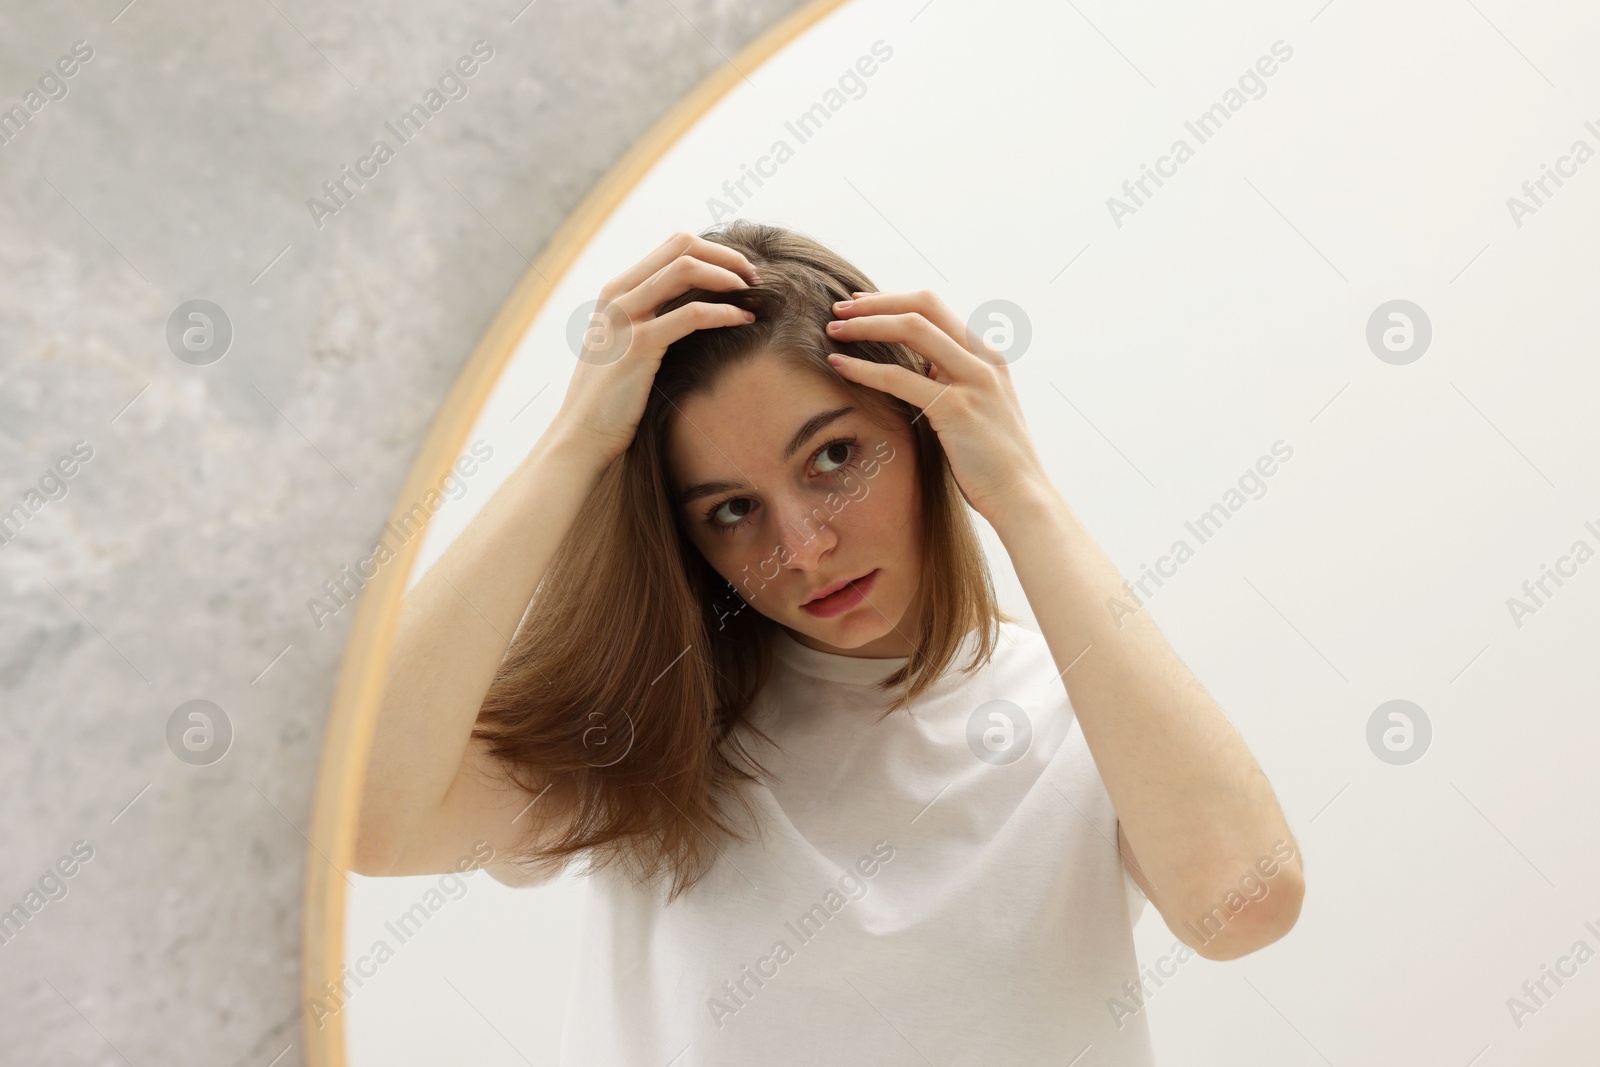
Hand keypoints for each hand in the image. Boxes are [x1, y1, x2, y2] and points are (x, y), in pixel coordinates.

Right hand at [552, 231, 759, 465]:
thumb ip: (649, 320)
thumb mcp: (624, 346)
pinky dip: (724, 313)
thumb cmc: (611, 397)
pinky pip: (691, 315)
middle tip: (755, 278)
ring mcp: (625, 317)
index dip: (716, 251)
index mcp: (617, 289)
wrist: (582, 434)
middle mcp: (618, 294)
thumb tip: (693, 308)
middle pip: (683, 246)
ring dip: (729, 278)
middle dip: (728, 256)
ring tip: (755, 295)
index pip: (674, 245)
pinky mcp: (639, 345)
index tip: (742, 272)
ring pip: (686, 270)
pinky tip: (745, 321)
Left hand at [823, 289, 1049, 523]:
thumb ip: (953, 382)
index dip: (893, 300)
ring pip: (911, 329)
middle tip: (839, 308)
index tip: (860, 305)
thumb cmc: (993, 462)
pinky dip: (864, 368)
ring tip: (833, 330)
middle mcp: (983, 359)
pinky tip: (839, 366)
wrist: (1022, 498)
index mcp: (987, 356)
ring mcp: (973, 381)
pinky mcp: (956, 409)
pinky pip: (900, 378)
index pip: (935, 307)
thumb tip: (922, 367)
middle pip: (922, 306)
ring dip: (866, 325)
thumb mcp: (977, 408)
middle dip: (876, 302)